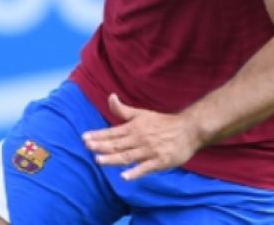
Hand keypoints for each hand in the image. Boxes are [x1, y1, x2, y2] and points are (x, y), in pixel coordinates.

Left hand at [82, 94, 203, 180]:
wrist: (188, 130)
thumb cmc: (162, 123)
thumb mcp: (142, 114)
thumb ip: (123, 110)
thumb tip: (110, 97)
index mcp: (134, 128)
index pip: (112, 132)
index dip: (98, 135)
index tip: (84, 138)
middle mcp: (139, 139)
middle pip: (117, 144)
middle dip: (101, 146)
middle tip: (87, 147)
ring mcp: (149, 151)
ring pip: (127, 156)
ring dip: (113, 159)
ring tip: (99, 161)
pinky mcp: (159, 161)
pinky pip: (145, 168)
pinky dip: (135, 172)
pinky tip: (124, 177)